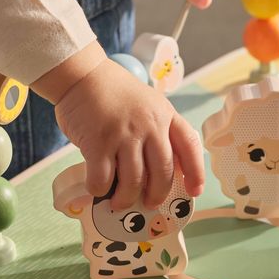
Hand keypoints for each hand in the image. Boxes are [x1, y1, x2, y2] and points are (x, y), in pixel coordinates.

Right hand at [52, 57, 204, 209]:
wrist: (82, 75)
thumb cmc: (112, 92)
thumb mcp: (146, 103)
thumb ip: (155, 129)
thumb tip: (154, 169)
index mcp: (165, 115)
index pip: (189, 146)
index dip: (195, 172)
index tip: (194, 191)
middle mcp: (149, 125)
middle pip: (163, 172)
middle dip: (157, 194)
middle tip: (149, 203)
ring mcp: (124, 135)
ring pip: (133, 181)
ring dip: (126, 198)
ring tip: (119, 202)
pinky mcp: (99, 143)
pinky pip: (103, 179)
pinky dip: (100, 189)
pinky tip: (98, 188)